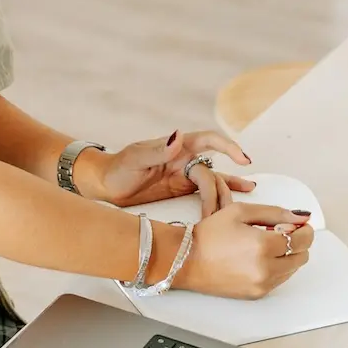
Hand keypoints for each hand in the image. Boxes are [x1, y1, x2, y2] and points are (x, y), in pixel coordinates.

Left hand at [82, 130, 252, 213]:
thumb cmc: (117, 168)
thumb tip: (178, 136)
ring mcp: (184, 176)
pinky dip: (220, 196)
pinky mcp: (182, 191)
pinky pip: (205, 193)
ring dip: (226, 194)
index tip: (243, 160)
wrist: (105, 186)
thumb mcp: (134, 158)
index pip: (209, 141)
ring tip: (239, 209)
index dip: (228, 147)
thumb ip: (157, 150)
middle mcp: (184, 160)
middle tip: (219, 210)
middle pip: (212, 173)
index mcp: (176, 147)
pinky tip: (237, 199)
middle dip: (219, 191)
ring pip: (213, 183)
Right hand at [177, 203, 313, 299]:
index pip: (302, 239)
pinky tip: (258, 258)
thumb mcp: (241, 212)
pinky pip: (279, 280)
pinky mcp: (256, 294)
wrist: (187, 259)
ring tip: (265, 245)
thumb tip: (301, 217)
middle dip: (297, 242)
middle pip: (302, 256)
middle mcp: (265, 268)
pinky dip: (277, 268)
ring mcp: (262, 284)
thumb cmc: (209, 235)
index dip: (304, 230)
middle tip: (280, 233)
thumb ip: (275, 212)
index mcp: (263, 245)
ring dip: (287, 256)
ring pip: (293, 269)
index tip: (299, 225)